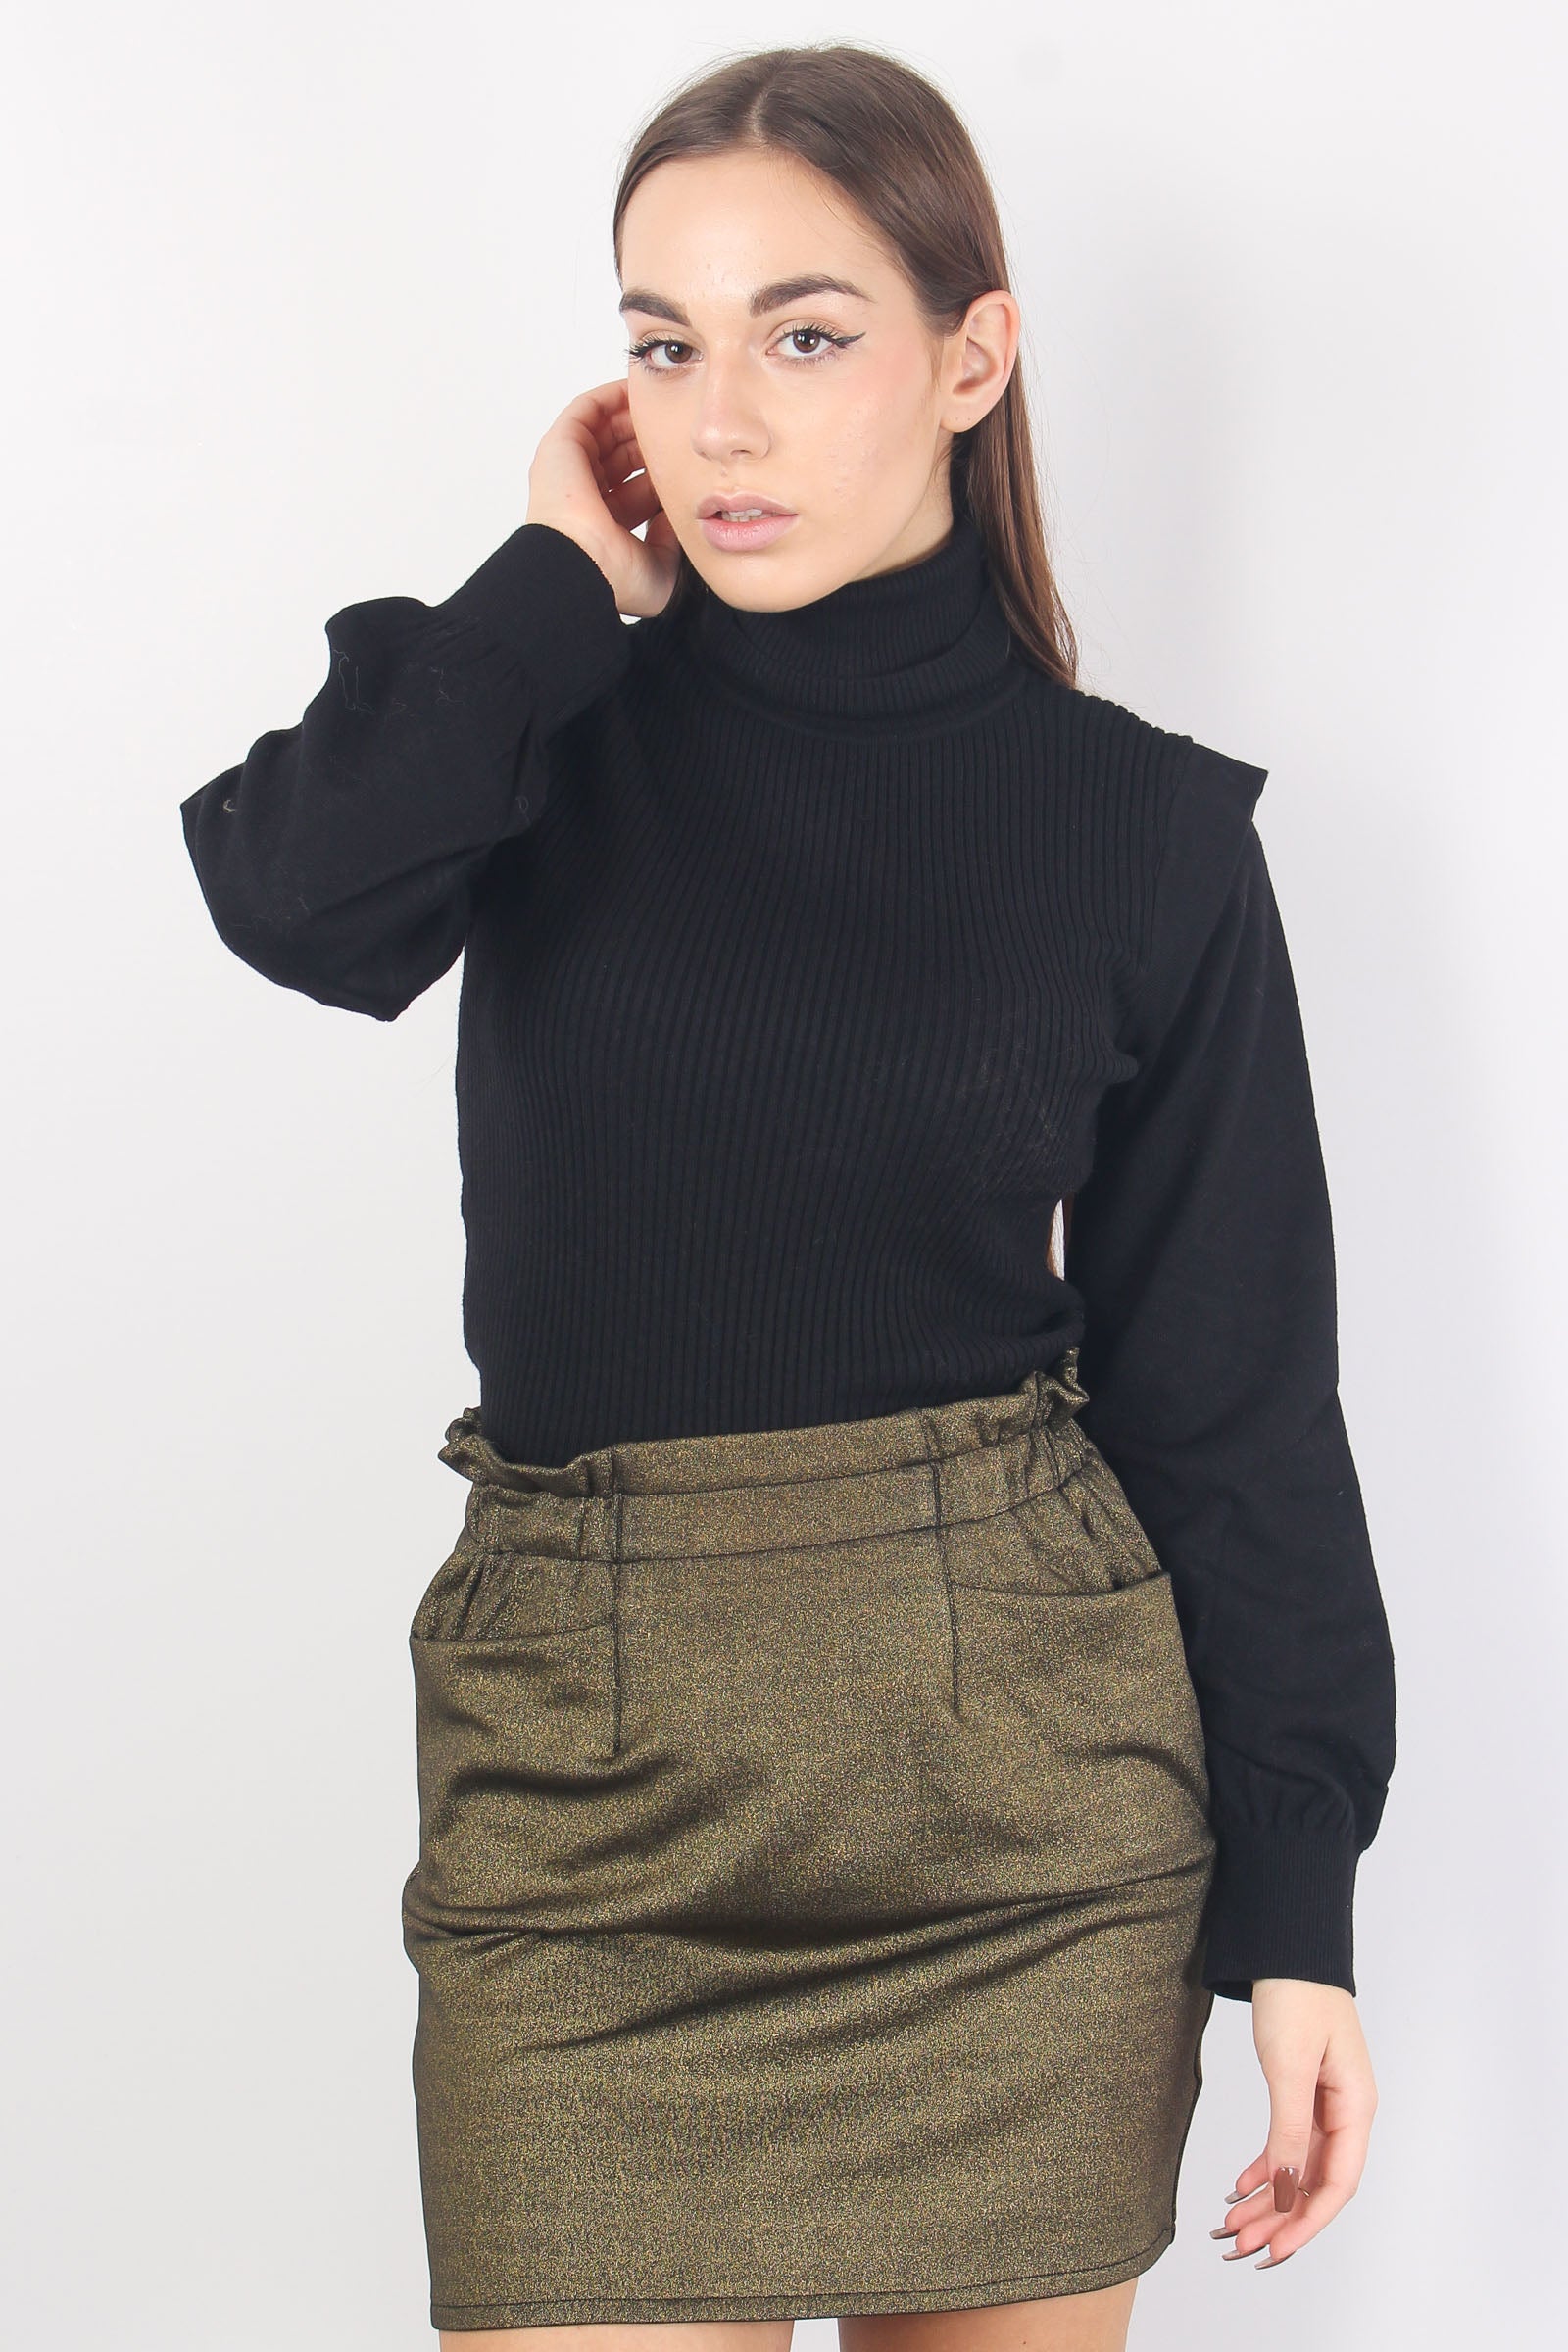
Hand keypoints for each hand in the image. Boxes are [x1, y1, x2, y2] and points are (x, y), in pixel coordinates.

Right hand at [526, 378, 681, 618]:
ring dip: (635, 415)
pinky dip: (612, 396)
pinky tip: (639, 390)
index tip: (691, 461)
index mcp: (605, 525)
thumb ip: (671, 538)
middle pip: (623, 455)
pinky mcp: (560, 446)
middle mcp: (586, 496)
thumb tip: (679, 513)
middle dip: (653, 439)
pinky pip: (587, 409)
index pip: (637, 488)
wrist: (583, 566)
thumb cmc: (615, 576)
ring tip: (667, 403)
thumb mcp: (660, 564)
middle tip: (683, 427)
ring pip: (606, 430)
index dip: (664, 472)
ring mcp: (570, 469)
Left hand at [1211, 1978, 1377, 2269]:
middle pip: (1317, 2182)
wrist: (1287, 1944)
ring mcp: (1327, 2102)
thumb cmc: (1296, 1994)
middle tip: (1239, 2244)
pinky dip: (1267, 2166)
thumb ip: (1289, 2128)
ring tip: (1232, 2223)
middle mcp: (1347, 2111)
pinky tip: (1242, 2185)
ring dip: (1270, 2197)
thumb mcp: (1289, 2064)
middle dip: (1281, 2218)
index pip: (1338, 2183)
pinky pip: (1289, 2143)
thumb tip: (1287, 2188)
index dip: (1307, 2222)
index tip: (1274, 2249)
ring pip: (1300, 2167)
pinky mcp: (1304, 2090)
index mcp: (1356, 2106)